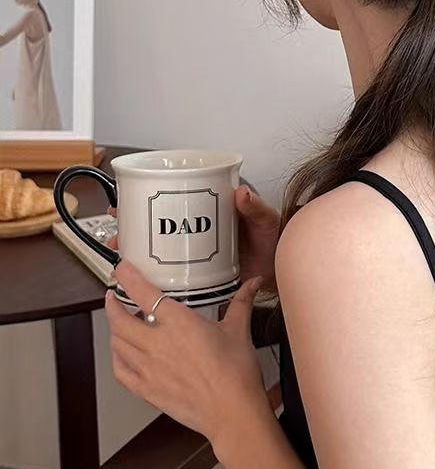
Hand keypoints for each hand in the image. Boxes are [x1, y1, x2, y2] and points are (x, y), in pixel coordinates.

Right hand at [106, 185, 279, 289]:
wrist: (281, 269)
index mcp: (213, 208)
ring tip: (123, 249)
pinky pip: (172, 269)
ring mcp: (197, 249)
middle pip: (162, 220)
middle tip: (119, 223)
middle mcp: (200, 227)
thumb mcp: (266, 219)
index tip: (128, 194)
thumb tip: (242, 192)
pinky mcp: (199, 270)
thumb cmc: (276, 238)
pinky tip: (142, 276)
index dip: (152, 193)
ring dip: (140, 247)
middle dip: (136, 222)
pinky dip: (155, 271)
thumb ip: (256, 207)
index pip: (178, 195)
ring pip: (162, 245)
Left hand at [106, 259, 269, 444]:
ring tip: (120, 321)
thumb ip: (242, 302)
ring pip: (117, 344)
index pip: (144, 294)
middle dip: (113, 305)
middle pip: (120, 320)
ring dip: (114, 329)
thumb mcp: (239, 329)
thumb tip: (254, 283)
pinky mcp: (147, 390)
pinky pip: (120, 371)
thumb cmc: (236, 373)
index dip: (128, 278)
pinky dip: (116, 358)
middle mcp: (157, 343)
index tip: (122, 268)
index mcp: (179, 323)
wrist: (232, 412)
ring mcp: (148, 368)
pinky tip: (122, 353)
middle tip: (114, 296)